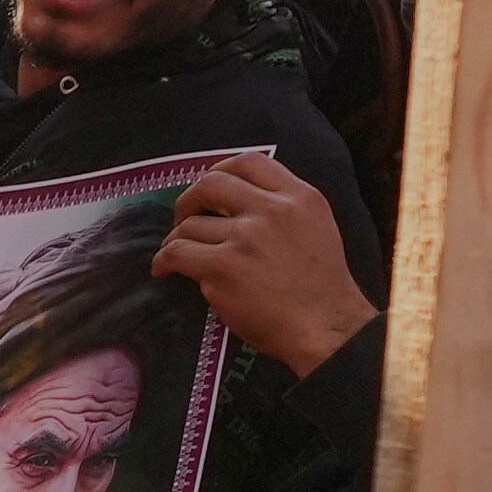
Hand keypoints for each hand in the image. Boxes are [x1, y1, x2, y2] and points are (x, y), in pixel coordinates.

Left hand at [153, 152, 375, 375]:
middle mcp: (273, 210)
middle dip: (189, 199)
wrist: (327, 329)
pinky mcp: (223, 267)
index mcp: (300, 198)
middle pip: (211, 183)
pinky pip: (177, 252)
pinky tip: (164, 269)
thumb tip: (239, 198)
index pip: (250, 162)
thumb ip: (284, 208)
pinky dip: (164, 260)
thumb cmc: (322, 288)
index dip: (220, 171)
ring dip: (177, 238)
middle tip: (184, 217)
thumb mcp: (317, 229)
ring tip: (179, 252)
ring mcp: (246, 237)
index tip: (209, 190)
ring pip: (191, 224)